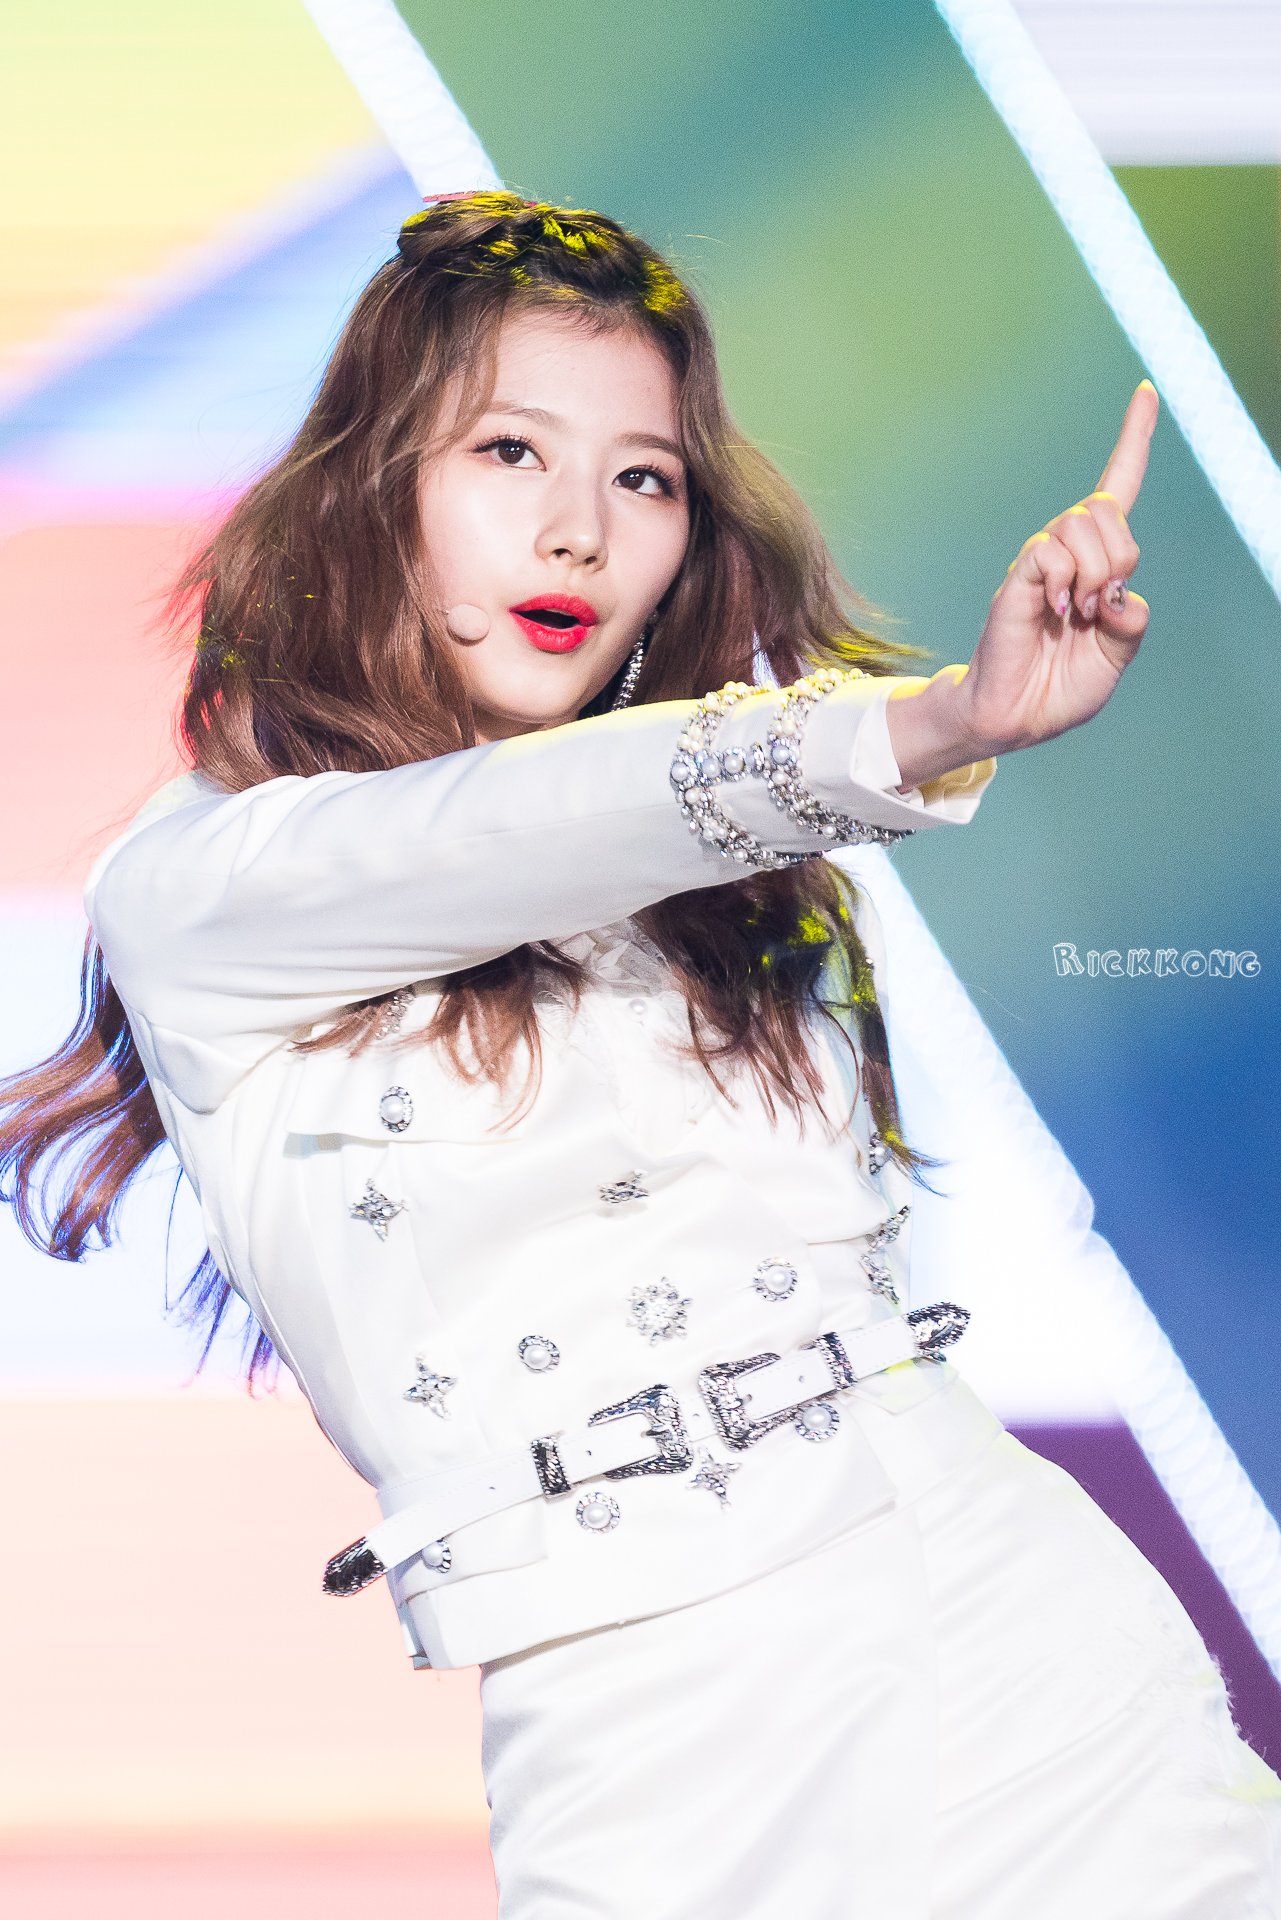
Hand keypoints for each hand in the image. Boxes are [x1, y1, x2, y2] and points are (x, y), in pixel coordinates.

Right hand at [951, 382, 1157, 757]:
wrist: (1019, 718)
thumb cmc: (1061, 686)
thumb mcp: (1117, 655)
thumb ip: (1131, 621)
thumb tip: (1121, 594)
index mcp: (1096, 563)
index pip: (1119, 486)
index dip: (1134, 439)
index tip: (1147, 391)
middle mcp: (1066, 552)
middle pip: (1108, 507)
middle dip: (1120, 556)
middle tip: (1100, 605)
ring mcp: (1039, 564)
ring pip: (1082, 523)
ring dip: (1095, 573)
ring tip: (1077, 613)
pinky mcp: (1018, 580)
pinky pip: (1049, 552)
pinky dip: (1063, 582)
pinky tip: (1056, 611)